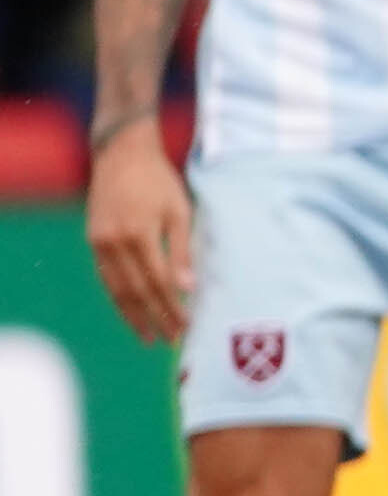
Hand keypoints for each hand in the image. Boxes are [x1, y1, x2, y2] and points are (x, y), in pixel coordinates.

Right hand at [86, 119, 190, 343]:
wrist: (121, 155)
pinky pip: (105, 276)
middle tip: (170, 340)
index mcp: (139, 234)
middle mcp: (114, 242)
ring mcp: (99, 241)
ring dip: (132, 314)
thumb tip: (187, 289)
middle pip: (136, 291)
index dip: (171, 308)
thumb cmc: (159, 181)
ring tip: (147, 336)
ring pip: (115, 288)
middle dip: (154, 318)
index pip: (158, 283)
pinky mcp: (92, 239)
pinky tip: (129, 310)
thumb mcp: (179, 211)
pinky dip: (118, 296)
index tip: (186, 327)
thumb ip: (182, 251)